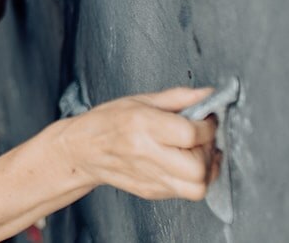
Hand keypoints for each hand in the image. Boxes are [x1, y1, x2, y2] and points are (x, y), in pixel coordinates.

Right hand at [60, 87, 220, 200]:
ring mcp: (148, 177)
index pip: (191, 134)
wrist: (81, 149)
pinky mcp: (151, 192)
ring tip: (194, 154)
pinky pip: (185, 193)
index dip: (207, 126)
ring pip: (197, 188)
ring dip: (204, 170)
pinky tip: (181, 164)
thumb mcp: (140, 100)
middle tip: (200, 140)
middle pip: (197, 167)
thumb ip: (178, 98)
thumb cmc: (107, 121)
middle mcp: (145, 153)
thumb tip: (208, 95)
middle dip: (207, 152)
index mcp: (142, 125)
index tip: (205, 120)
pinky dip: (191, 179)